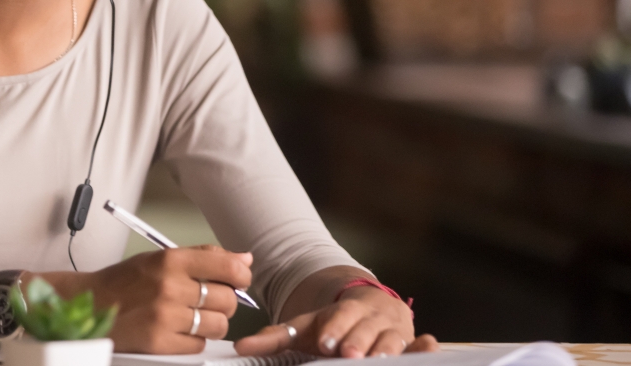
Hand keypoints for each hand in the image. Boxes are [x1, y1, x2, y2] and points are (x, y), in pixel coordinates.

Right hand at [80, 245, 252, 353]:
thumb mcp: (160, 258)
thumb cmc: (124, 282)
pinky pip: (199, 345)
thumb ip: (203, 256)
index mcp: (170, 260)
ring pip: (218, 325)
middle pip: (227, 300)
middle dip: (223, 302)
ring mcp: (165, 316)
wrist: (88, 304)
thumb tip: (244, 259)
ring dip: (211, 324)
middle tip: (207, 302)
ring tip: (192, 318)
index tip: (238, 280)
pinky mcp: (159, 342)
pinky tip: (178, 331)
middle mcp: (169, 287)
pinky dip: (193, 340)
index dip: (240, 275)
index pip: (227, 266)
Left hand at [235, 285, 437, 357]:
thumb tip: (240, 348)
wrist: (368, 309)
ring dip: (388, 349)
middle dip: (359, 342)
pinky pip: (419, 347)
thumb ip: (274, 338)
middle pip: (366, 330)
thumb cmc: (332, 326)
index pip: (339, 319)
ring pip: (392, 340)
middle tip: (350, 354)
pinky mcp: (410, 344)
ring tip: (379, 360)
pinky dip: (425, 348)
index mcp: (344, 312)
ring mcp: (393, 332)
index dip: (335, 328)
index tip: (327, 342)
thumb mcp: (304, 329)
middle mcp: (371, 319)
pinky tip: (430, 346)